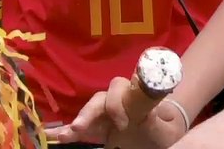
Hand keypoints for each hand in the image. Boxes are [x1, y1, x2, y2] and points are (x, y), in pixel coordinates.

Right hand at [47, 77, 187, 147]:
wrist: (163, 133)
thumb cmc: (166, 127)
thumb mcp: (166, 127)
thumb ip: (157, 118)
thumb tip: (149, 109)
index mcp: (135, 96)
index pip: (122, 88)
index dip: (118, 101)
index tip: (122, 122)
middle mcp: (118, 100)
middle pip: (102, 98)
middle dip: (90, 111)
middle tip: (81, 127)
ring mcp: (106, 114)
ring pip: (90, 111)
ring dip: (79, 121)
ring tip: (68, 133)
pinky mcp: (98, 128)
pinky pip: (82, 128)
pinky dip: (68, 131)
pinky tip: (57, 136)